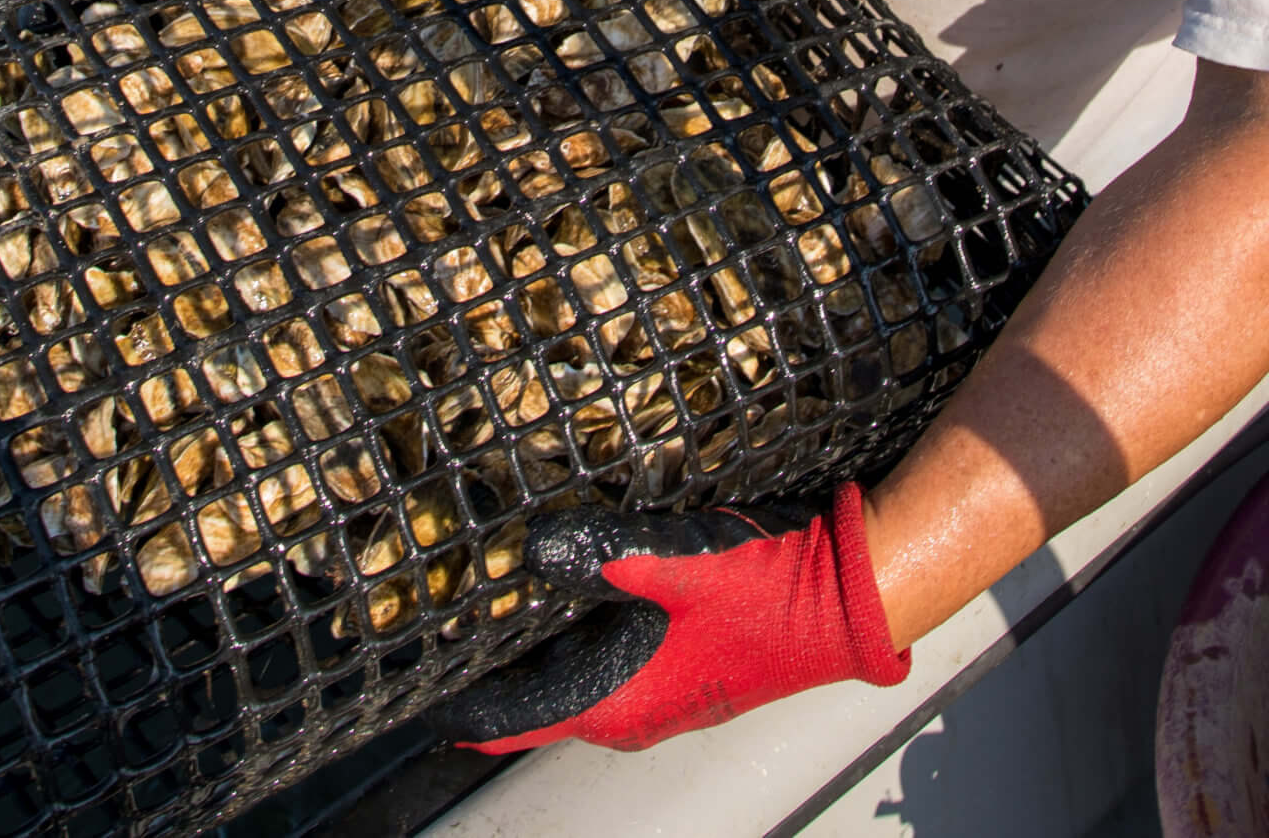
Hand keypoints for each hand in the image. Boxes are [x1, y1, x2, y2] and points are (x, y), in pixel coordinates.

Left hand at [441, 486, 908, 753]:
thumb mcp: (677, 567)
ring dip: (534, 663)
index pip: (527, 719)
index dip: (473, 710)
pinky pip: (607, 662)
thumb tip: (535, 551)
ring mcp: (664, 686)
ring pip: (577, 682)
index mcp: (627, 698)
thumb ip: (603, 559)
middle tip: (443, 653)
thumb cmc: (770, 594)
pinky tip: (558, 607)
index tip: (426, 703)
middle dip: (494, 683)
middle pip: (546, 702)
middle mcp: (640, 705)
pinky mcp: (683, 662)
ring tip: (484, 632)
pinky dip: (572, 644)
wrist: (843, 599)